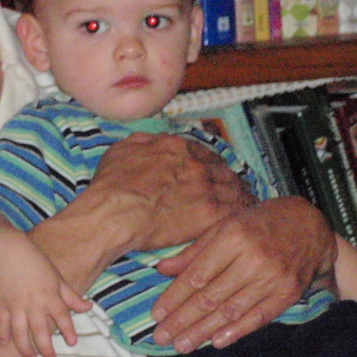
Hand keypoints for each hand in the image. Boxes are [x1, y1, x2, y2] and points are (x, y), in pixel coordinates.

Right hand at [0, 240, 90, 356]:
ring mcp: (16, 304)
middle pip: (39, 328)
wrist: (9, 251)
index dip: (67, 329)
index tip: (72, 342)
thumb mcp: (57, 277)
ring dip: (24, 346)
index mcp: (49, 294)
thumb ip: (71, 296)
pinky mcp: (3, 303)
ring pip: (19, 330)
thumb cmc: (36, 263)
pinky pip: (2, 321)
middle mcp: (33, 302)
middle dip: (45, 346)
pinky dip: (2, 332)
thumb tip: (88, 307)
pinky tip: (5, 342)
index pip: (61, 314)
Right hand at [91, 132, 256, 252]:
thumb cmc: (111, 185)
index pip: (203, 152)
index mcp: (175, 147)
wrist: (114, 212)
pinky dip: (240, 211)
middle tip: (233, 186)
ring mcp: (204, 187)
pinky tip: (243, 216)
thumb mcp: (121, 149)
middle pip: (221, 169)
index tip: (213, 169)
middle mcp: (194, 163)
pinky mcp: (208, 214)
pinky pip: (234, 210)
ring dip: (239, 194)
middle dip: (228, 177)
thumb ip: (143, 142)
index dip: (210, 162)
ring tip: (244, 201)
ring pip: (232, 188)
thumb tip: (151, 140)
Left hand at [150, 196, 336, 352]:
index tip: (156, 313)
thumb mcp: (224, 224)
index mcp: (232, 236)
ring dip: (203, 331)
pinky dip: (236, 331)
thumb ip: (194, 250)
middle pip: (211, 296)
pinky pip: (258, 317)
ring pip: (230, 311)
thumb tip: (162, 269)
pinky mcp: (288, 293)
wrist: (309, 225)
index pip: (197, 275)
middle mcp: (252, 259)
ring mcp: (272, 278)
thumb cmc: (259, 221)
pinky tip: (216, 341)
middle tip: (162, 336)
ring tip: (182, 344)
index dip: (174, 297)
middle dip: (183, 320)